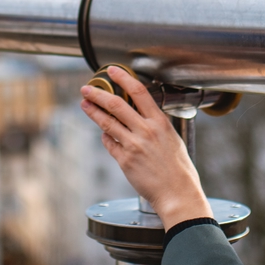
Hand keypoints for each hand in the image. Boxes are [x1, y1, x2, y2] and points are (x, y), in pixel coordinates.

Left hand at [80, 66, 211, 227]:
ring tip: (84, 104)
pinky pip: (109, 143)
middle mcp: (145, 131)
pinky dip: (104, 136)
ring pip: (107, 123)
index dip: (123, 78)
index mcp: (160, 123)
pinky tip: (102, 133)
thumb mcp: (173, 140)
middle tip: (87, 88)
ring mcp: (133, 145)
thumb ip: (157, 126)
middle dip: (98, 94)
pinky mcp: (124, 160)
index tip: (112, 71)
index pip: (139, 91)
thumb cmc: (180, 170)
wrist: (177, 193)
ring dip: (93, 112)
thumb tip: (143, 116)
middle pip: (116, 104)